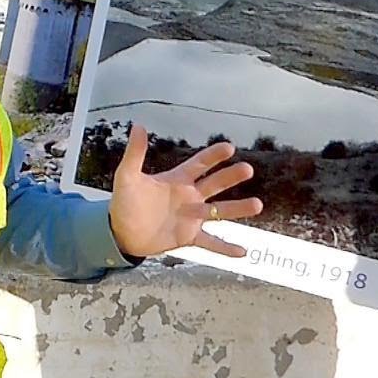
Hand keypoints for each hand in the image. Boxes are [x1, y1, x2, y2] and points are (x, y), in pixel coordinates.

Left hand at [109, 124, 261, 257]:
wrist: (120, 231)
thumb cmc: (124, 202)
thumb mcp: (127, 176)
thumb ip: (135, 153)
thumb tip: (139, 126)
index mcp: (177, 180)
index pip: (199, 164)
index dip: (213, 156)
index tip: (229, 147)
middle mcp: (189, 197)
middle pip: (214, 184)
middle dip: (230, 177)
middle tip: (247, 169)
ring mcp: (191, 217)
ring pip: (219, 212)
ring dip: (238, 209)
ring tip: (258, 205)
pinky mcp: (188, 237)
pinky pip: (211, 242)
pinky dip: (225, 248)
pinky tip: (242, 252)